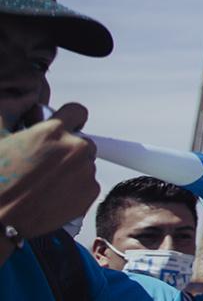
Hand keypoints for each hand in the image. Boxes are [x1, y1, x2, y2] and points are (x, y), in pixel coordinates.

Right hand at [0, 104, 98, 240]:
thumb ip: (15, 114)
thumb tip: (27, 104)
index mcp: (52, 131)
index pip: (77, 112)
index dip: (68, 119)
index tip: (63, 128)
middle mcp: (75, 149)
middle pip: (82, 142)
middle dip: (68, 149)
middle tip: (45, 164)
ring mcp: (85, 172)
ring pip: (85, 164)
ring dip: (71, 170)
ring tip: (44, 184)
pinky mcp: (90, 193)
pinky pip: (88, 184)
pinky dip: (75, 189)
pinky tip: (52, 196)